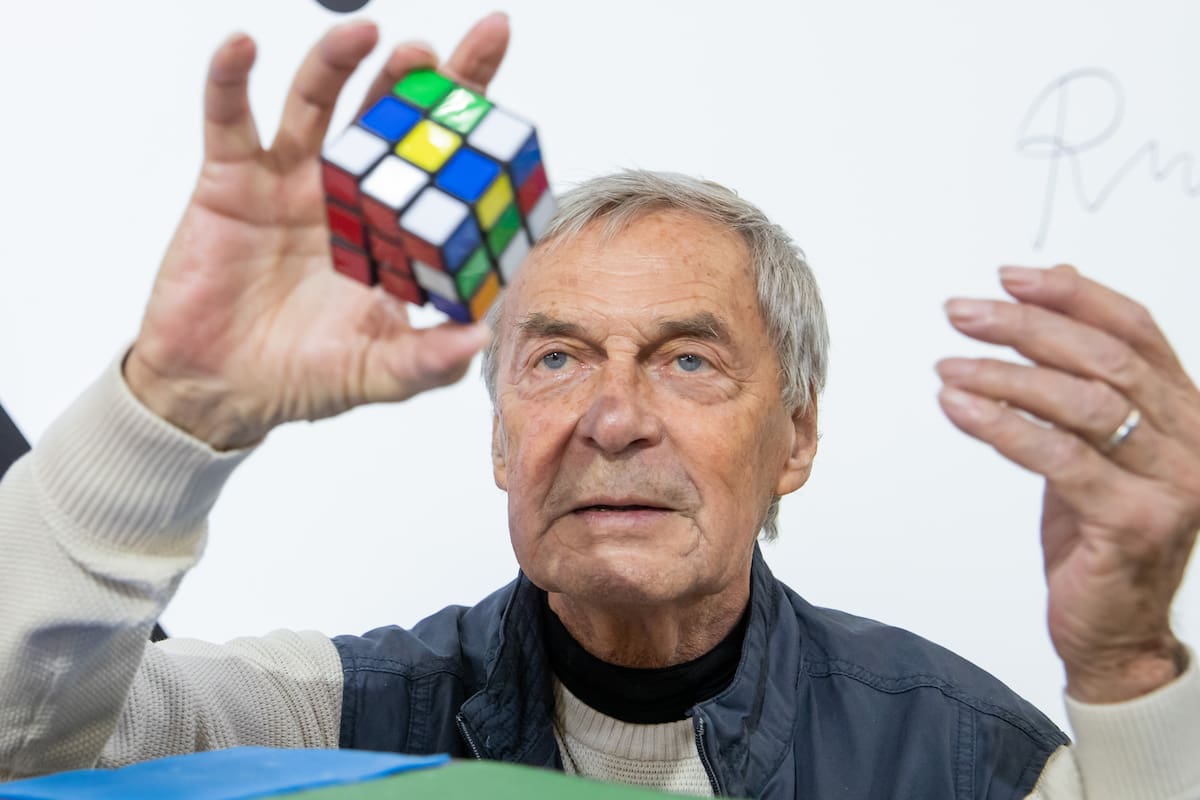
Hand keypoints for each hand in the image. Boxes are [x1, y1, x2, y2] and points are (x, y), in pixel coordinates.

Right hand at [125, 15, 509, 449]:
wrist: (219, 390)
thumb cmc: (303, 378)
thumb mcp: (380, 374)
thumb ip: (428, 358)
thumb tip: (481, 337)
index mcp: (391, 232)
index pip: (439, 164)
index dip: (466, 120)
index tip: (496, 86)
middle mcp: (347, 196)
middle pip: (387, 118)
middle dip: (416, 79)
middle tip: (439, 53)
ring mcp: (289, 184)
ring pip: (315, 105)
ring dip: (339, 64)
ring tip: (369, 35)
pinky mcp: (229, 183)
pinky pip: (228, 119)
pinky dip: (230, 80)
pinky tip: (243, 47)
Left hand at [937, 265, 1198, 702]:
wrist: (1119, 632)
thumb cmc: (1102, 535)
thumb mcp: (1096, 446)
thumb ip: (1085, 375)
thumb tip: (1061, 286)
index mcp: (1187, 412)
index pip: (1135, 330)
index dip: (1071, 296)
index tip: (1008, 277)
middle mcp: (1192, 440)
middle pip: (1104, 359)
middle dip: (1025, 327)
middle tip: (961, 312)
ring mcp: (1172, 483)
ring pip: (1081, 403)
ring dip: (1004, 375)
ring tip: (947, 363)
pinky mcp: (1133, 521)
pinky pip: (1058, 458)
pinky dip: (1001, 426)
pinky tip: (958, 407)